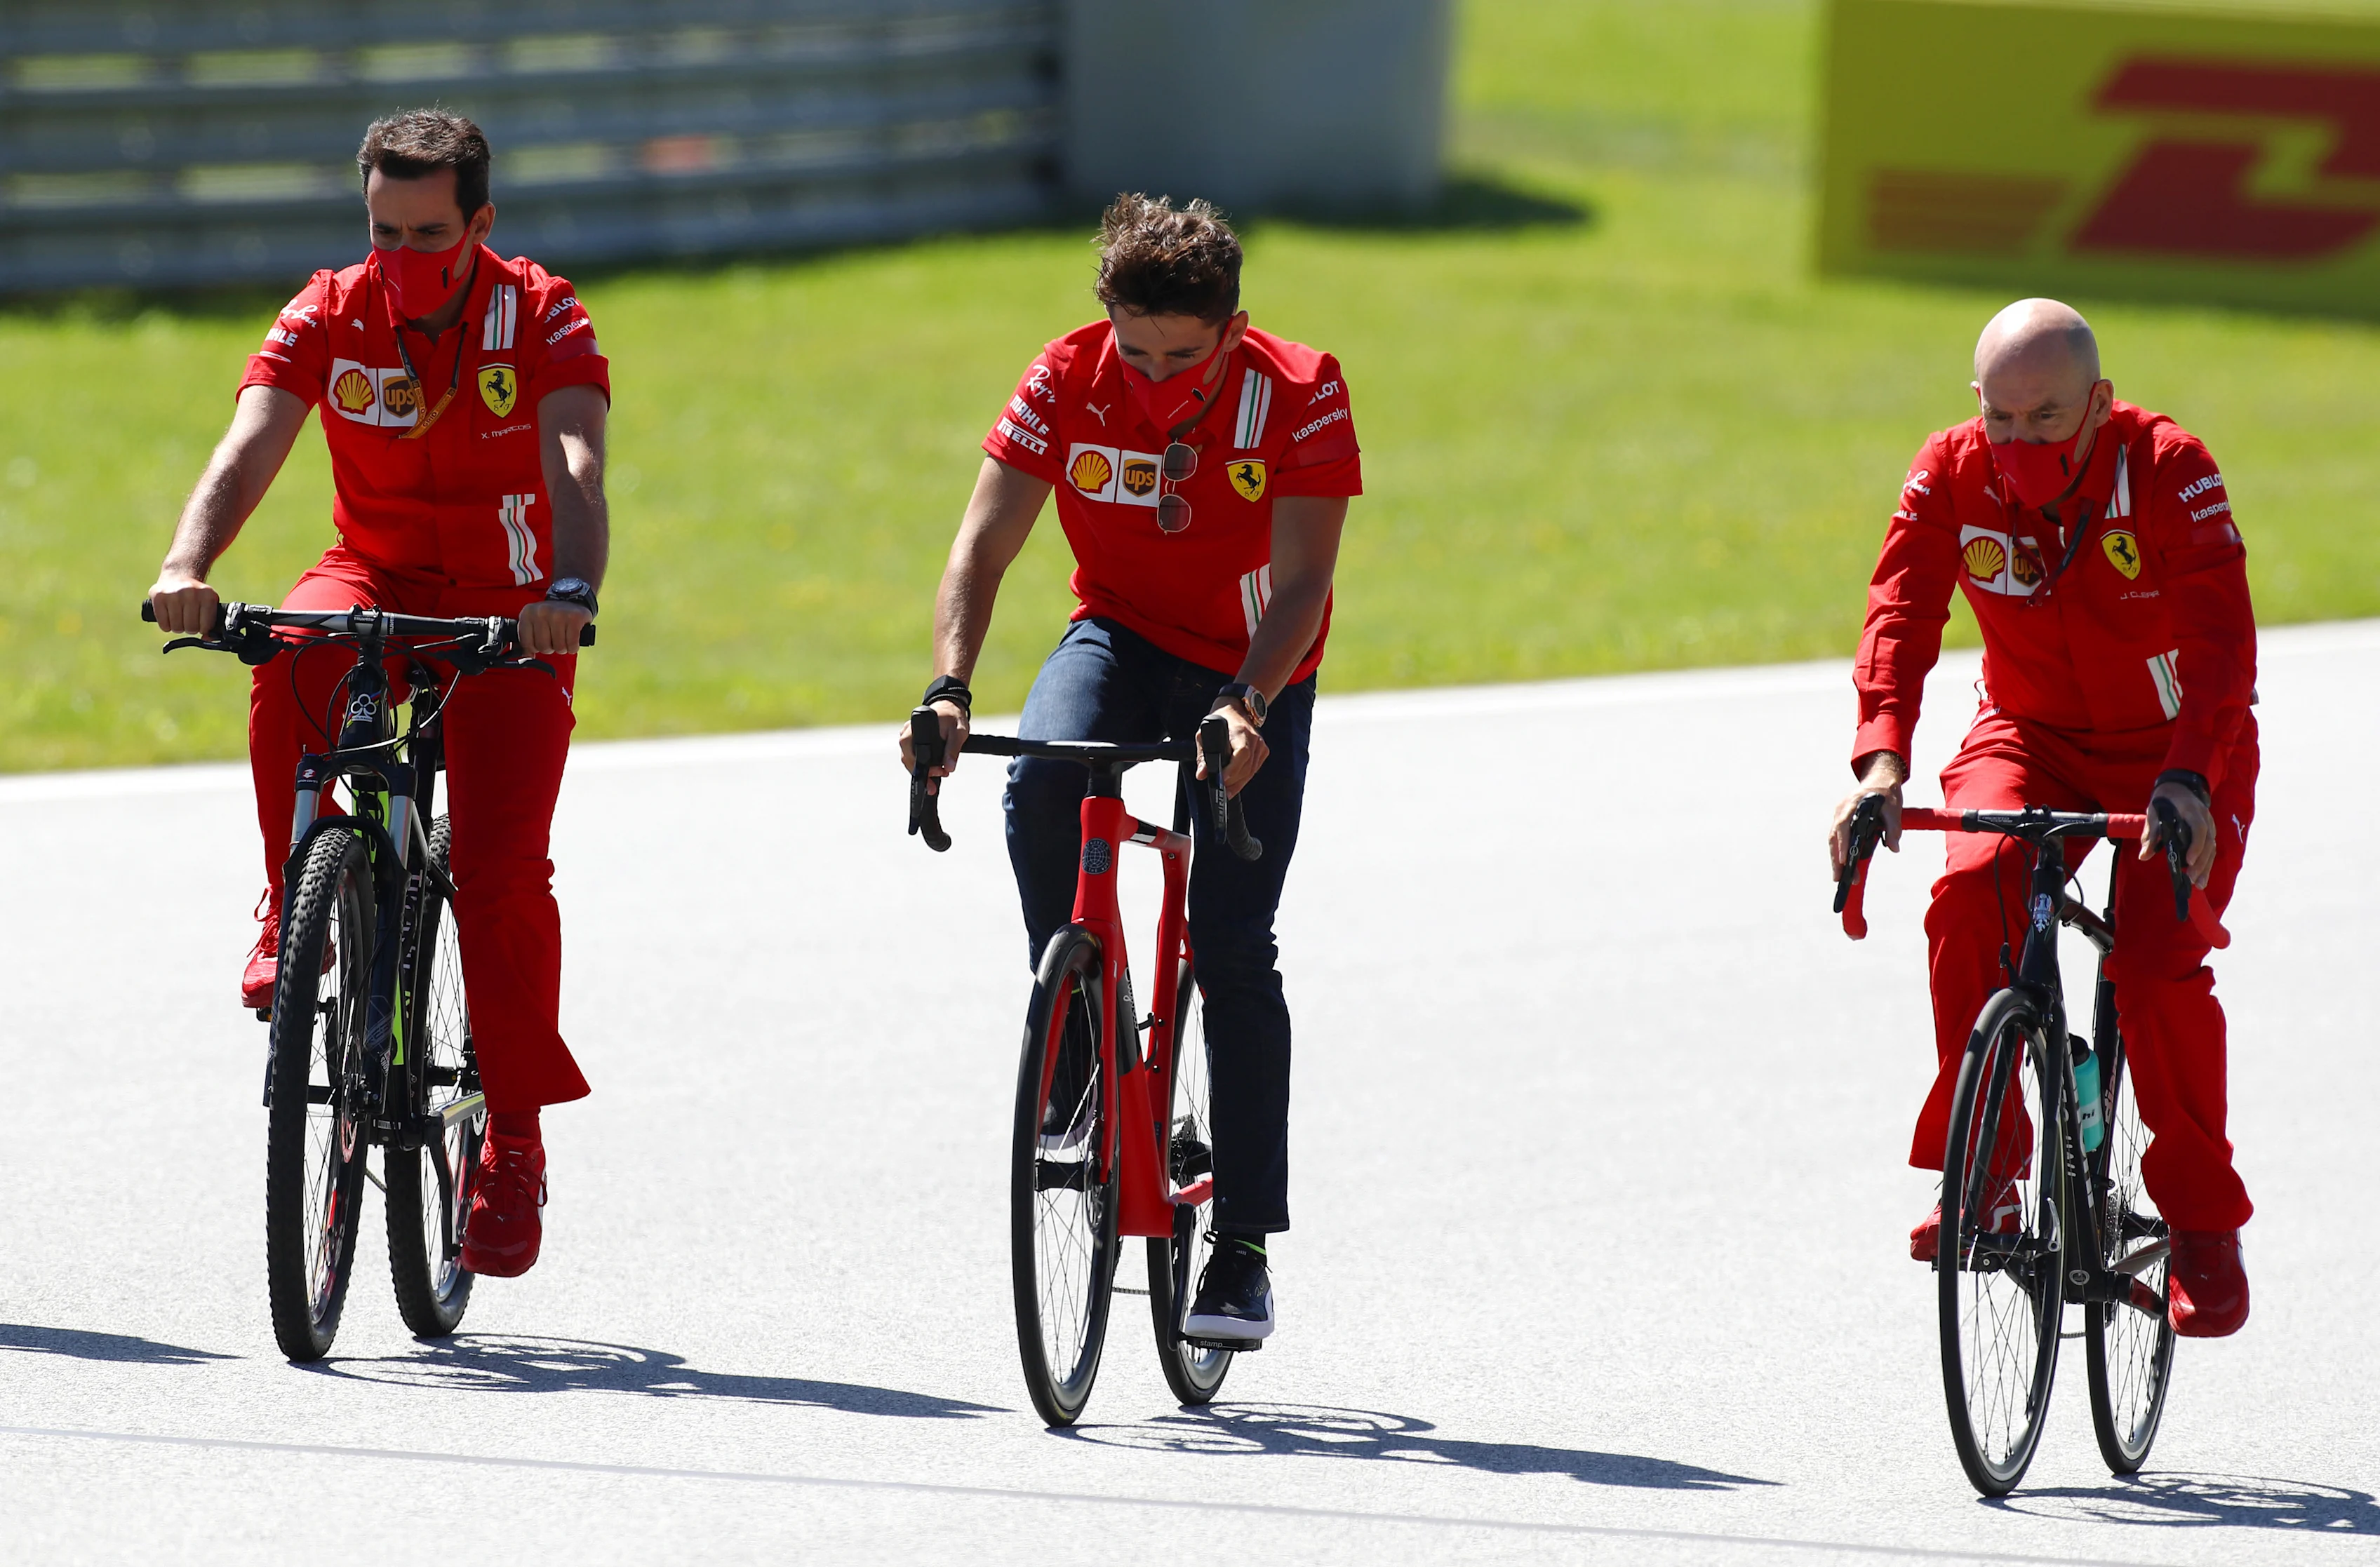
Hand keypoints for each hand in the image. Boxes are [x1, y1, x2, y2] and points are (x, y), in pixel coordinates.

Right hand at [148, 570, 219, 636]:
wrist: (179, 576)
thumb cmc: (196, 596)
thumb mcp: (209, 604)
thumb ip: (211, 623)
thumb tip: (208, 640)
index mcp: (207, 595)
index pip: (206, 626)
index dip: (203, 629)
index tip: (200, 623)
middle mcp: (190, 593)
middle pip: (190, 628)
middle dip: (190, 628)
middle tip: (188, 620)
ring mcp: (173, 594)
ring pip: (176, 627)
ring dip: (178, 627)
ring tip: (179, 618)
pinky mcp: (158, 596)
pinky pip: (163, 624)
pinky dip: (166, 626)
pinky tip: (169, 618)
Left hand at [517, 599, 591, 656]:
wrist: (572, 601)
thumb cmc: (551, 616)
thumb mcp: (533, 622)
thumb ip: (526, 639)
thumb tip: (526, 656)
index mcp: (528, 613)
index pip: (527, 643)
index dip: (534, 648)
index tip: (539, 642)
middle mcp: (542, 612)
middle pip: (543, 647)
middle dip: (550, 648)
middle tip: (554, 638)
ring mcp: (559, 614)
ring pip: (559, 647)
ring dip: (563, 648)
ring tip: (564, 637)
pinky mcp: (574, 618)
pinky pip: (572, 645)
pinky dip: (573, 647)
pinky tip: (572, 639)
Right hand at [897, 700, 969, 793]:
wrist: (950, 706)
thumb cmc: (953, 717)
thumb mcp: (958, 733)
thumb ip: (953, 749)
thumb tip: (949, 767)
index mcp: (914, 729)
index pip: (911, 755)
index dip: (923, 769)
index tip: (937, 773)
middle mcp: (907, 732)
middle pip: (908, 759)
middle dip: (923, 772)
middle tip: (940, 776)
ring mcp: (907, 735)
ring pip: (909, 758)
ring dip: (923, 769)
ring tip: (940, 772)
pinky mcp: (911, 738)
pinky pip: (912, 754)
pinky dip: (921, 762)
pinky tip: (933, 767)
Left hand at [1199, 697, 1268, 797]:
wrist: (1236, 708)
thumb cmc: (1220, 720)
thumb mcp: (1204, 734)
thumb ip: (1202, 755)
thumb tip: (1202, 774)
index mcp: (1239, 731)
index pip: (1241, 753)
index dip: (1233, 769)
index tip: (1222, 779)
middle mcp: (1253, 738)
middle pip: (1247, 766)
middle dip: (1234, 780)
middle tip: (1223, 790)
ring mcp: (1260, 744)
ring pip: (1252, 770)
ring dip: (1240, 782)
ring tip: (1229, 790)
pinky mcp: (1263, 749)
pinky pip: (1255, 768)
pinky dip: (1246, 776)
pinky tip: (1237, 782)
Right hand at [1829, 751, 1906, 877]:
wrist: (1880, 779)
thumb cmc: (1887, 793)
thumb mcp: (1894, 809)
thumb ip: (1894, 829)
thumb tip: (1895, 849)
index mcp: (1852, 804)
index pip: (1843, 827)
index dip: (1842, 845)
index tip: (1844, 862)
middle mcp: (1841, 810)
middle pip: (1834, 837)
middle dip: (1836, 859)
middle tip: (1839, 879)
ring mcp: (1839, 814)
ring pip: (1833, 839)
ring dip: (1835, 859)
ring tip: (1840, 878)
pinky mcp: (1841, 819)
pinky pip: (1837, 837)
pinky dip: (1839, 851)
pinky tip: (1843, 865)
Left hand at [2142, 779, 2216, 886]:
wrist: (2178, 786)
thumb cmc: (2164, 800)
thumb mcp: (2153, 812)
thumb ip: (2150, 833)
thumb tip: (2144, 856)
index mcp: (2191, 810)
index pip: (2199, 828)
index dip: (2196, 845)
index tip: (2189, 860)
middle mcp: (2205, 817)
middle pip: (2208, 842)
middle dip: (2201, 862)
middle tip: (2192, 879)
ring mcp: (2209, 824)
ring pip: (2212, 848)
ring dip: (2206, 866)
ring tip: (2199, 884)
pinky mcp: (2209, 831)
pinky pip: (2210, 848)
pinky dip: (2207, 862)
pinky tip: (2202, 876)